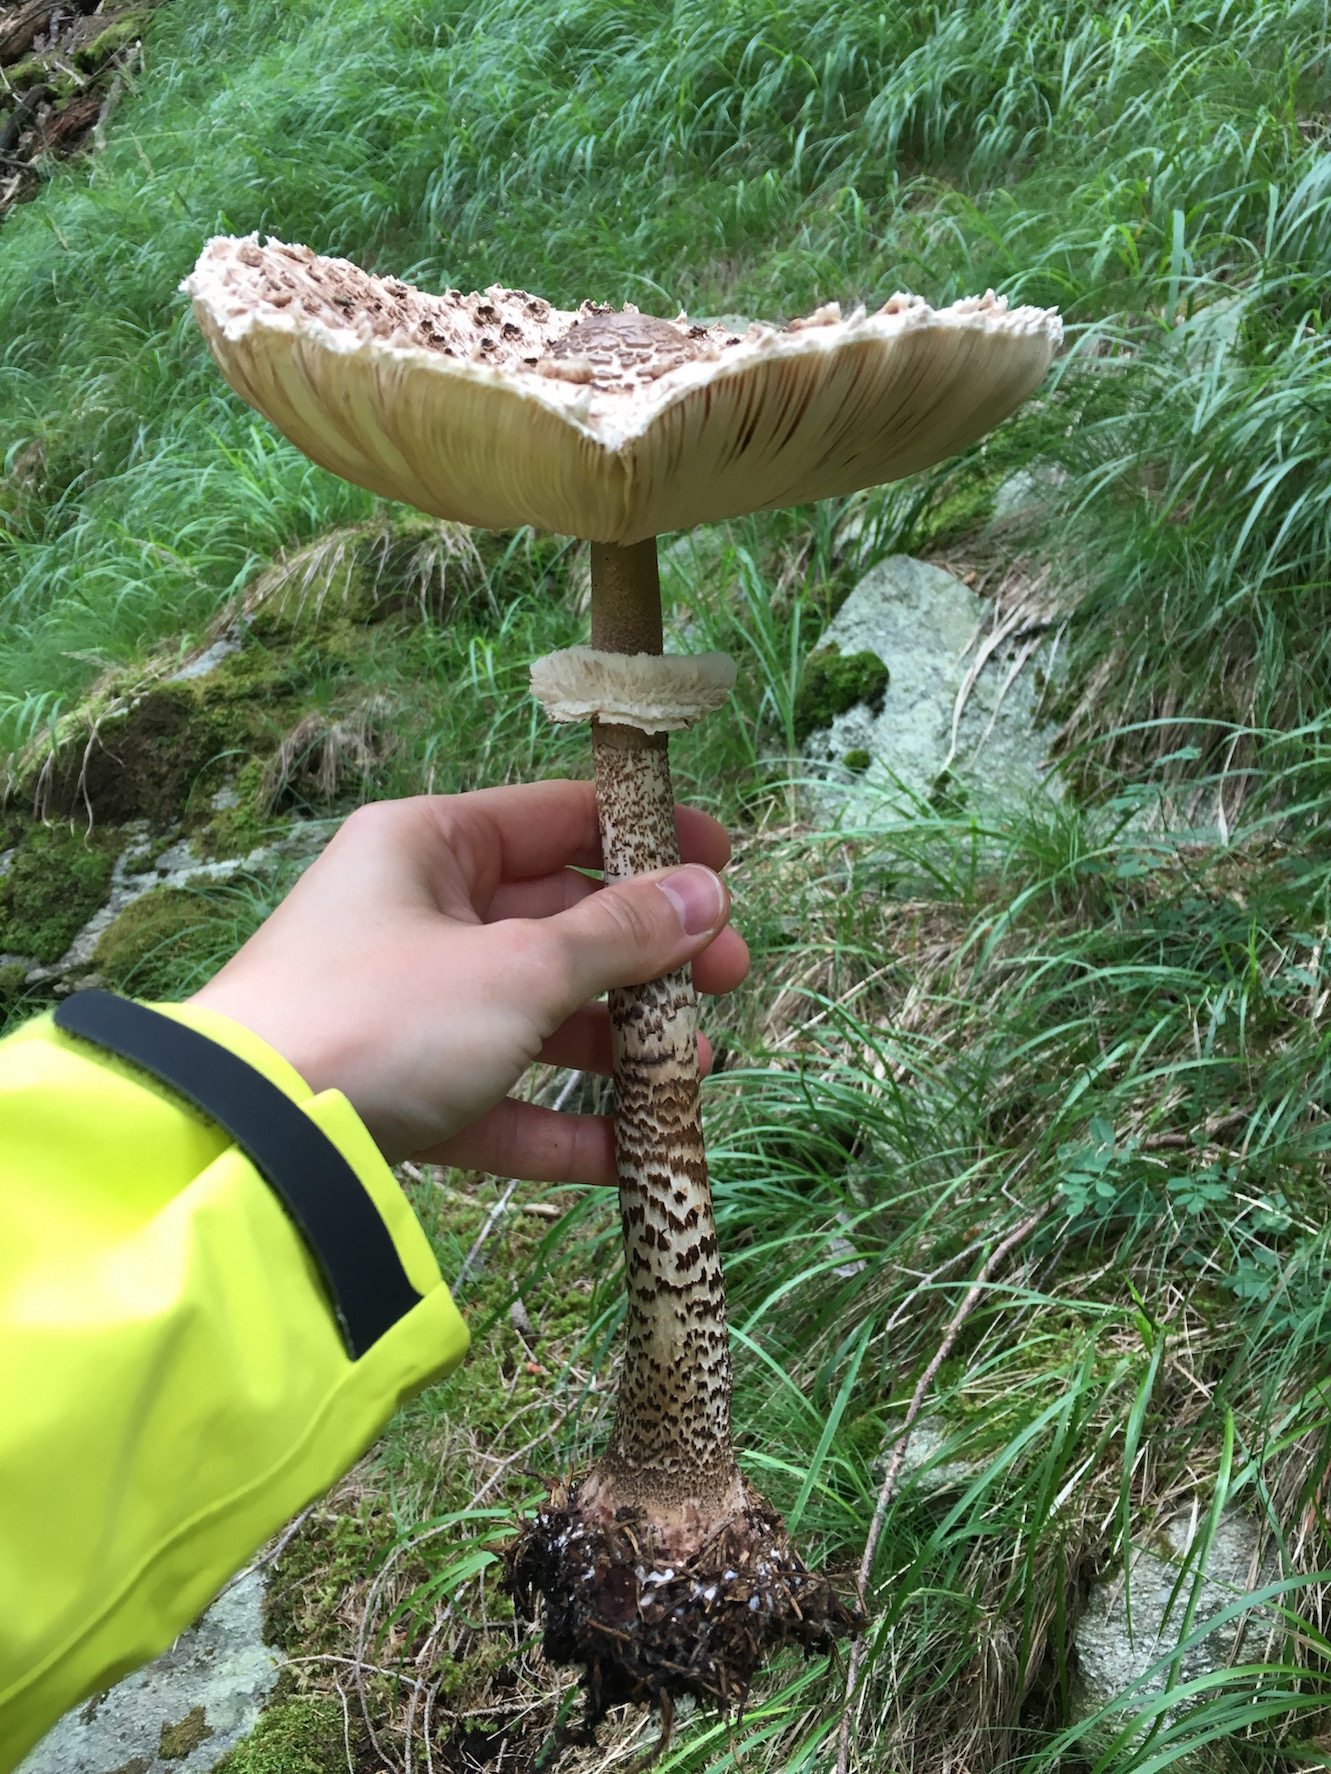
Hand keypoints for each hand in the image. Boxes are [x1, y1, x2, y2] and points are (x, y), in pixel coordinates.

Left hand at [189, 781, 747, 1184]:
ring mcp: (406, 1009)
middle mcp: (415, 916)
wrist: (251, 1145)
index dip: (644, 837)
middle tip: (730, 979)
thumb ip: (620, 935)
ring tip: (691, 1067)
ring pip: (532, 1014)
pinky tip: (633, 1152)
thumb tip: (706, 895)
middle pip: (555, 922)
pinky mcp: (400, 1093)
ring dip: (614, 1043)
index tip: (723, 864)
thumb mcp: (519, 967)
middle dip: (646, 955)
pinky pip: (496, 1098)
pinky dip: (559, 1125)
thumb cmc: (386, 1016)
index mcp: (428, 847)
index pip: (556, 819)